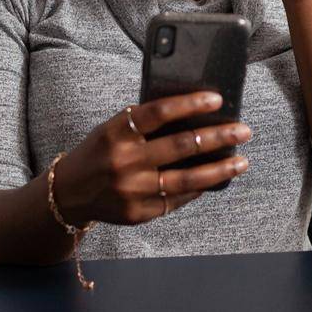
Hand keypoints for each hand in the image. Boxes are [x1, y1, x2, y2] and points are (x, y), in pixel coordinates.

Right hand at [52, 92, 251, 225]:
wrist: (68, 193)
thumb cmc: (99, 153)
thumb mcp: (112, 129)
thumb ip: (144, 123)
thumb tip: (193, 116)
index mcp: (117, 132)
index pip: (159, 112)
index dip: (190, 104)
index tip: (217, 99)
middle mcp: (125, 161)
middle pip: (181, 145)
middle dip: (219, 137)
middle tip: (243, 131)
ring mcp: (133, 190)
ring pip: (187, 179)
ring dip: (220, 169)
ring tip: (242, 162)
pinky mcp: (139, 213)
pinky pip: (178, 199)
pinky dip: (199, 188)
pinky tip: (216, 179)